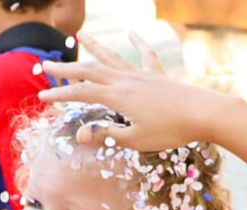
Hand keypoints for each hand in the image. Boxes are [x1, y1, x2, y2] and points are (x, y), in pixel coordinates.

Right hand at [39, 32, 230, 149]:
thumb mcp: (134, 139)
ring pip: (113, 58)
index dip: (60, 95)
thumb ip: (106, 135)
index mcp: (117, 97)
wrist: (204, 113)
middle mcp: (126, 80)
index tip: (42, 97)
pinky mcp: (158, 75)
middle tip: (47, 65)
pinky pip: (145, 55)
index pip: (81, 94)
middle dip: (67, 69)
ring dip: (95, 47)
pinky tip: (132, 33)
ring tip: (81, 36)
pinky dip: (138, 43)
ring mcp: (142, 75)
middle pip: (90, 71)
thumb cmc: (169, 131)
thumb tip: (79, 134)